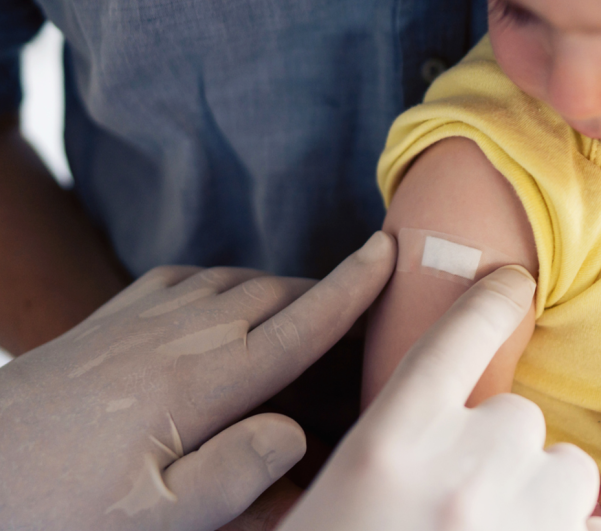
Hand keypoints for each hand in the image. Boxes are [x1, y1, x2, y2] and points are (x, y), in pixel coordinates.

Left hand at [0, 231, 395, 530]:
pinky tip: (223, 296)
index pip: (297, 325)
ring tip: (308, 301)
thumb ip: (235, 476)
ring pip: (230, 280)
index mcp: (197, 384)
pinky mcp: (103, 323)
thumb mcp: (153, 520)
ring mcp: (134, 323)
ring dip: (278, 284)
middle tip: (369, 290)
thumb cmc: (54, 510)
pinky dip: (220, 278)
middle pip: (272, 293)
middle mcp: (173, 337)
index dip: (351, 289)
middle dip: (326, 286)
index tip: (390, 251)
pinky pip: (179, 278)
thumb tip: (295, 433)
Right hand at [277, 266, 600, 530]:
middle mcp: (460, 465)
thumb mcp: (327, 500)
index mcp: (388, 439)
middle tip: (454, 504)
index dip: (490, 299)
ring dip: (540, 495)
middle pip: (519, 415)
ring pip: (567, 470)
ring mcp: (517, 516)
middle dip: (498, 451)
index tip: (515, 281)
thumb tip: (444, 413)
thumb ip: (390, 444)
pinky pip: (593, 529)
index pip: (454, 337)